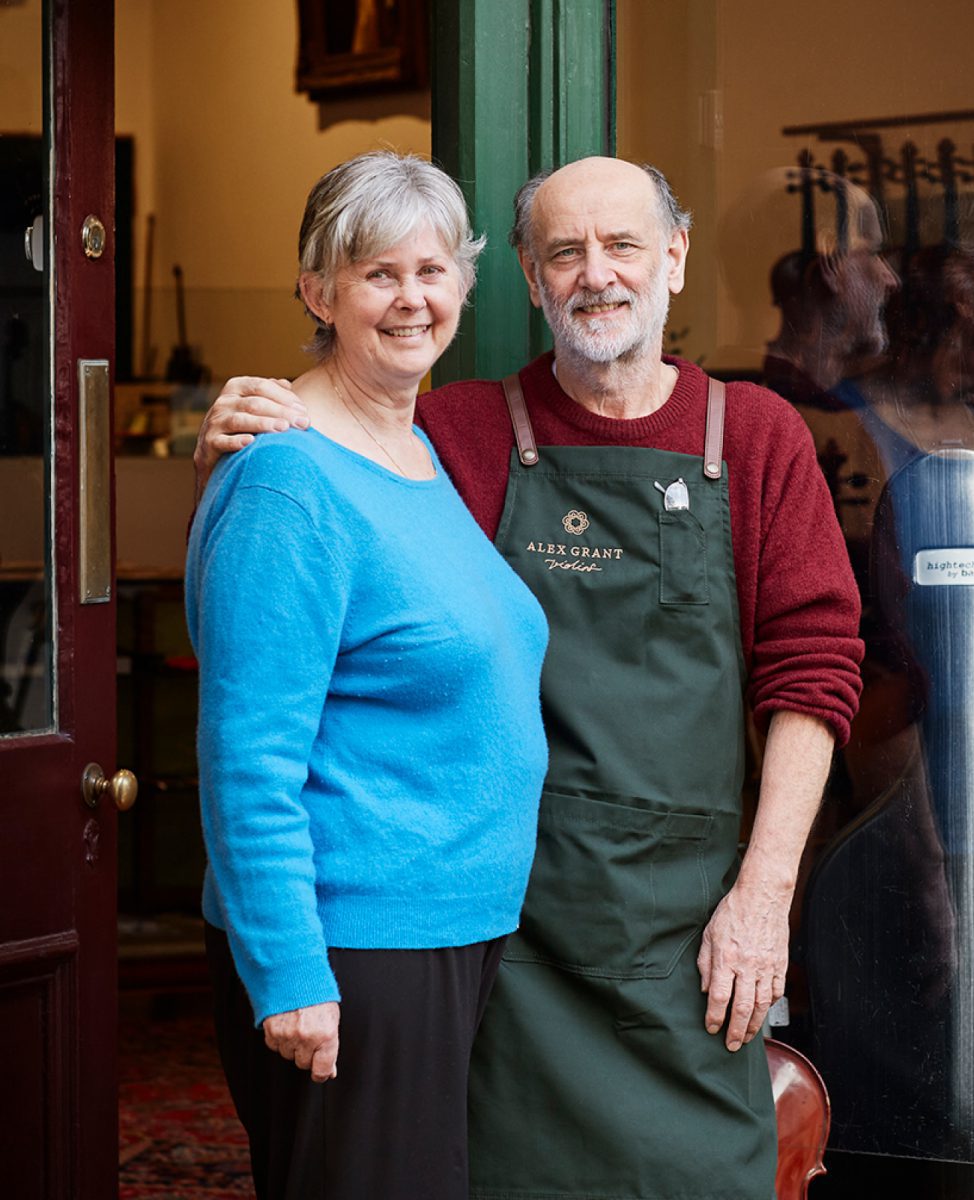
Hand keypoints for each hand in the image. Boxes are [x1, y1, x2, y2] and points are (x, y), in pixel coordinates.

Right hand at [193, 376, 308, 499]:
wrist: (213, 457)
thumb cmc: (242, 428)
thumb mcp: (252, 406)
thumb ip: (269, 394)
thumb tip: (287, 384)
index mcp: (235, 388)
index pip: (262, 386)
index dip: (284, 397)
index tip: (304, 410)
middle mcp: (223, 403)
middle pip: (254, 403)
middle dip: (281, 412)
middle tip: (303, 423)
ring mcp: (214, 423)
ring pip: (240, 420)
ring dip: (263, 424)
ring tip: (283, 429)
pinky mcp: (209, 444)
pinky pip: (222, 441)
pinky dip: (236, 442)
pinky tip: (251, 442)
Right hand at [262, 1000, 339, 1081]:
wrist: (294, 972)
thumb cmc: (316, 993)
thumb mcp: (332, 1017)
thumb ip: (331, 1044)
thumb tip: (330, 1070)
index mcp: (326, 1034)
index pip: (322, 1069)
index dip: (321, 1072)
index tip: (320, 1071)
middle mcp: (306, 1037)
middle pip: (304, 1063)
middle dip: (307, 1052)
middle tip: (309, 1034)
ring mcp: (288, 1035)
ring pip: (288, 1055)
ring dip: (292, 1045)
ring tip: (297, 1024)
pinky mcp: (272, 1031)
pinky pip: (275, 1045)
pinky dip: (279, 1038)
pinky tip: (286, 1022)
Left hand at [697, 882, 788, 1051]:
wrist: (762, 896)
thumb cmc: (733, 911)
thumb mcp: (709, 934)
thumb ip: (705, 963)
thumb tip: (706, 989)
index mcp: (727, 959)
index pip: (720, 998)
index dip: (715, 1018)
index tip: (711, 1028)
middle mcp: (748, 966)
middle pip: (743, 1008)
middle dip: (736, 1032)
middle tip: (730, 1045)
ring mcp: (766, 967)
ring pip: (762, 1006)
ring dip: (753, 1026)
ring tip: (746, 1037)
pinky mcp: (780, 965)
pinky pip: (776, 993)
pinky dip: (769, 1007)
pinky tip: (762, 1013)